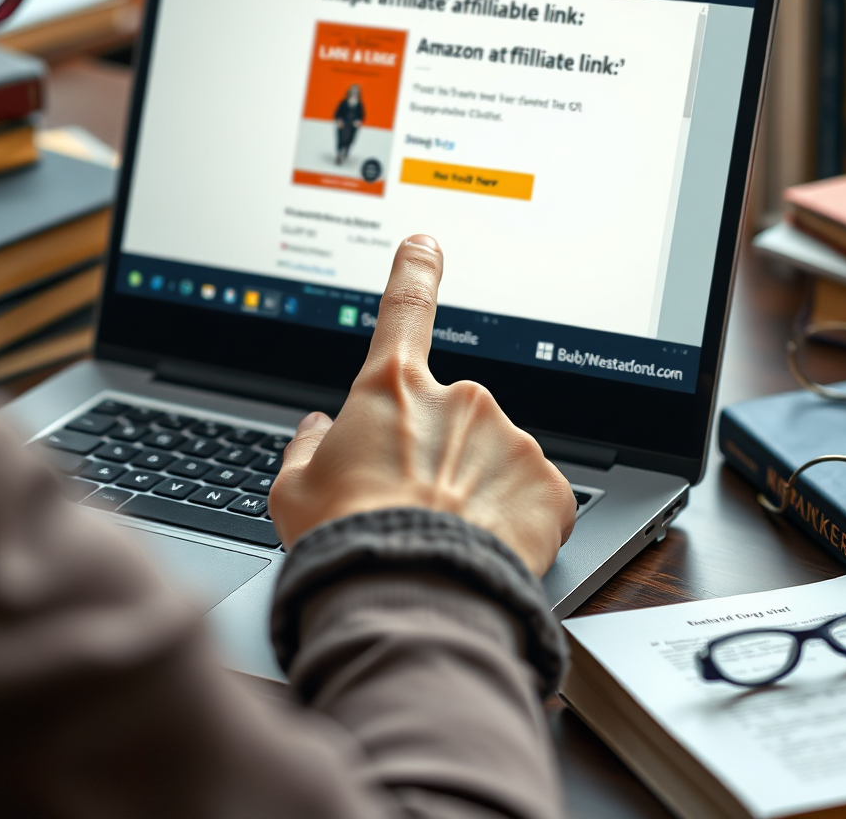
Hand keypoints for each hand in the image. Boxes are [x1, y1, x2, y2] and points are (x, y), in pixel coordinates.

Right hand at [268, 235, 575, 575]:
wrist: (409, 600)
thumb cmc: (346, 543)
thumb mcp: (296, 493)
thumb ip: (307, 449)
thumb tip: (318, 428)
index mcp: (392, 389)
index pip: (405, 310)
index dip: (414, 272)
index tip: (424, 245)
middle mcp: (458, 399)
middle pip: (450, 414)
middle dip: (437, 451)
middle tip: (413, 504)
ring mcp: (509, 438)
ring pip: (492, 455)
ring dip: (474, 485)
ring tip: (445, 534)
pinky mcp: (549, 484)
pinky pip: (530, 493)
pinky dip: (512, 516)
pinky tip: (484, 544)